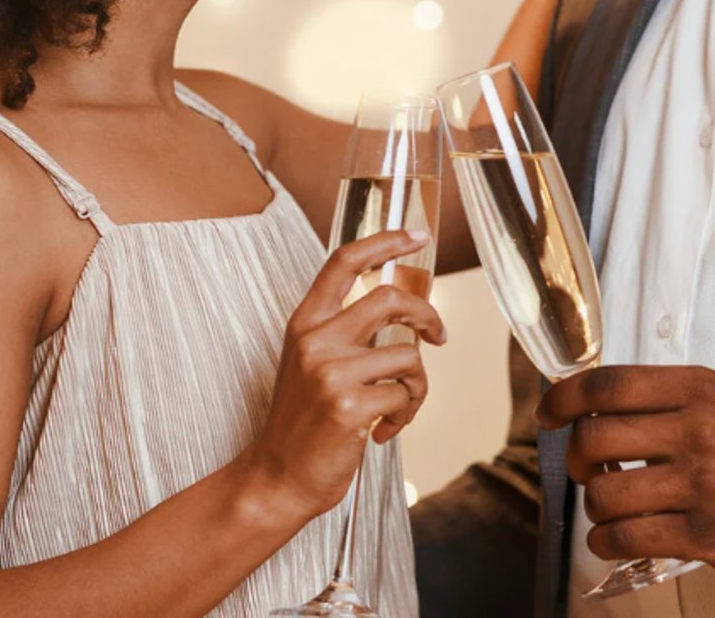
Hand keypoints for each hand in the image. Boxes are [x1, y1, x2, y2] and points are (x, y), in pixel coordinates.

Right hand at [248, 229, 445, 519]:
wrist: (276, 478)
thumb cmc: (302, 422)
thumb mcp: (309, 362)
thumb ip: (343, 331)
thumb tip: (402, 308)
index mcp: (304, 323)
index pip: (344, 262)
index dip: (385, 241)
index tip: (417, 236)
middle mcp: (315, 340)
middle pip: (390, 299)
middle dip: (427, 315)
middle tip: (438, 336)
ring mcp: (331, 373)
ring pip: (409, 356)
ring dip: (416, 387)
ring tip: (397, 408)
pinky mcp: (350, 407)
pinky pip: (404, 395)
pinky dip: (405, 414)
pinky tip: (382, 432)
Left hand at [537, 365, 714, 580]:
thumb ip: (669, 394)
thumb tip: (598, 398)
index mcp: (698, 391)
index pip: (609, 386)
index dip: (564, 398)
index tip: (548, 412)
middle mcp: (697, 433)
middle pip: (596, 439)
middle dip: (575, 458)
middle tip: (582, 468)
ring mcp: (701, 487)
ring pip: (606, 494)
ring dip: (593, 504)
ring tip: (607, 505)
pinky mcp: (706, 536)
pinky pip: (628, 538)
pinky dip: (606, 540)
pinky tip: (614, 537)